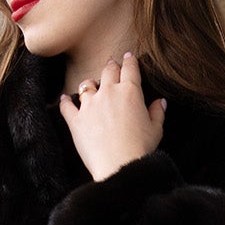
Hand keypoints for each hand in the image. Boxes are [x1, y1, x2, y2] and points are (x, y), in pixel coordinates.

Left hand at [59, 51, 165, 182]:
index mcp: (130, 92)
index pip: (130, 68)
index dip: (130, 61)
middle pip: (108, 70)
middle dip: (111, 67)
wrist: (119, 166)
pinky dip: (65, 101)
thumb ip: (157, 112)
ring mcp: (90, 105)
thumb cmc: (140, 149)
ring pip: (86, 85)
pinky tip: (64, 99)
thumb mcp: (156, 130)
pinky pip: (66, 106)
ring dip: (89, 84)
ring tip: (90, 85)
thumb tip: (160, 102)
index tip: (128, 58)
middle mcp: (108, 93)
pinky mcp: (76, 120)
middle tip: (112, 67)